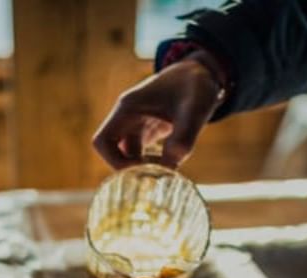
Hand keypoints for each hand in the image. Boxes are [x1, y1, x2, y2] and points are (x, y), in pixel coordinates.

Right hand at [92, 56, 223, 169]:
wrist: (203, 73)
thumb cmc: (197, 86)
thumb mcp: (196, 111)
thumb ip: (184, 137)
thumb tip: (170, 166)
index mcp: (128, 108)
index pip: (102, 142)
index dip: (114, 161)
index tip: (140, 170)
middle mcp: (127, 117)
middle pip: (112, 152)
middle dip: (129, 168)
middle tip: (155, 176)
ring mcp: (136, 124)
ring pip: (127, 155)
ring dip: (142, 167)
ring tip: (166, 171)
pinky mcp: (148, 130)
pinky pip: (140, 153)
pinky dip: (152, 163)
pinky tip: (170, 165)